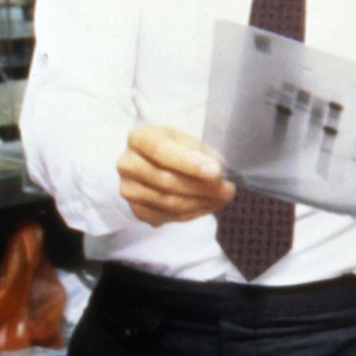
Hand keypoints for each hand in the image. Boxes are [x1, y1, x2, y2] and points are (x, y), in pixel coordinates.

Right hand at [117, 125, 234, 225]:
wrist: (150, 163)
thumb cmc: (172, 147)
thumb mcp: (184, 139)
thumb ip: (199, 151)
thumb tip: (217, 168)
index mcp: (138, 138)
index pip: (161, 151)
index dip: (189, 163)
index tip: (215, 171)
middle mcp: (127, 164)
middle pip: (166, 181)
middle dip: (202, 187)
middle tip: (228, 189)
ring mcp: (129, 190)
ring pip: (168, 203)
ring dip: (201, 203)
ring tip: (223, 197)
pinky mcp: (137, 210)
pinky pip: (169, 216)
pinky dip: (194, 213)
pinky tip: (209, 204)